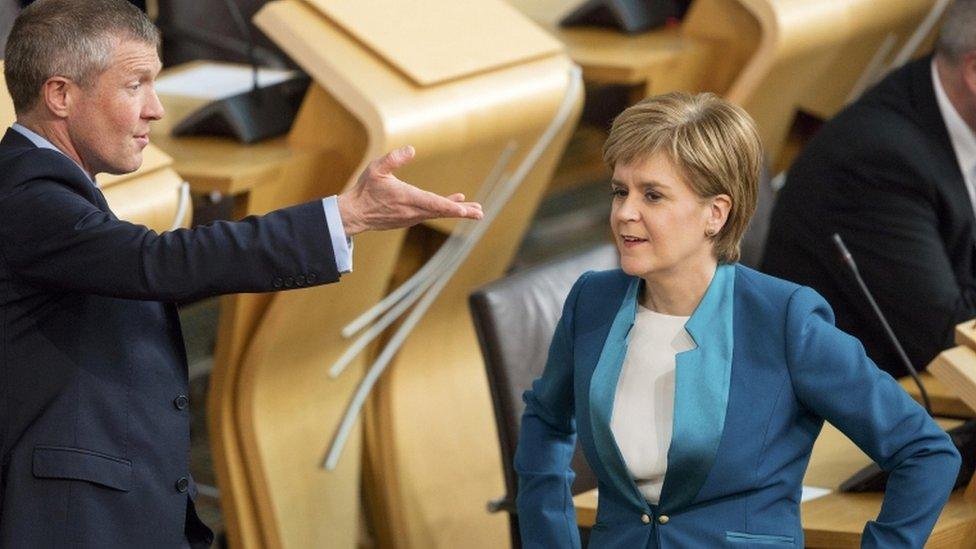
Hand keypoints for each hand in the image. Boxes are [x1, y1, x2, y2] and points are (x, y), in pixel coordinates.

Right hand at [337, 146, 483, 235]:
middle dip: (462, 211)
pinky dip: (444, 208)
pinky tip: (454, 204)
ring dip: (456, 210)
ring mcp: (412, 216)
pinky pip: (431, 212)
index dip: (450, 206)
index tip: (464, 210)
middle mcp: (413, 210)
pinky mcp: (409, 218)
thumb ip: (393, 159)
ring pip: (438, 212)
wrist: (355, 213)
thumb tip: (411, 149)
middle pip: (441, 211)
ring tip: (474, 210)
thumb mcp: (376, 169)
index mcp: (407, 198)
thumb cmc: (365, 190)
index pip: (433, 203)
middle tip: (479, 213)